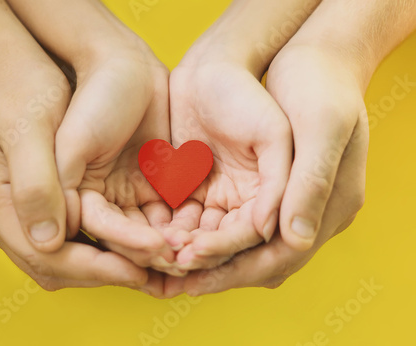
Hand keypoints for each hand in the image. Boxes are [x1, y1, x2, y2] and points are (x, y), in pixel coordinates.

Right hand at [0, 3, 152, 290]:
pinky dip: (116, 241)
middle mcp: (13, 217)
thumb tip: (49, 241)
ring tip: (157, 264)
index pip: (45, 257)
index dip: (93, 269)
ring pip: (77, 255)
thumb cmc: (22, 91)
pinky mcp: (57, 201)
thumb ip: (34, 187)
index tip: (136, 272)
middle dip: (109, 271)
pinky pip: (86, 234)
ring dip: (116, 261)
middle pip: (62, 265)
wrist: (23, 69)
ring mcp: (35, 211)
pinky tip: (148, 239)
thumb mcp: (26, 131)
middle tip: (155, 275)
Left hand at [164, 35, 369, 297]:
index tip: (196, 259)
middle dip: (208, 263)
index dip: (236, 259)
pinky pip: (204, 217)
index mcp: (318, 204)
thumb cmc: (313, 87)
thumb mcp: (319, 129)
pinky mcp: (225, 185)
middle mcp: (283, 209)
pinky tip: (156, 229)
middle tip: (170, 270)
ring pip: (220, 238)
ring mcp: (252, 198)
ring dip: (190, 249)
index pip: (277, 250)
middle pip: (245, 253)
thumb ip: (308, 184)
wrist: (284, 57)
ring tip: (157, 255)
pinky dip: (182, 226)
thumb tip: (292, 238)